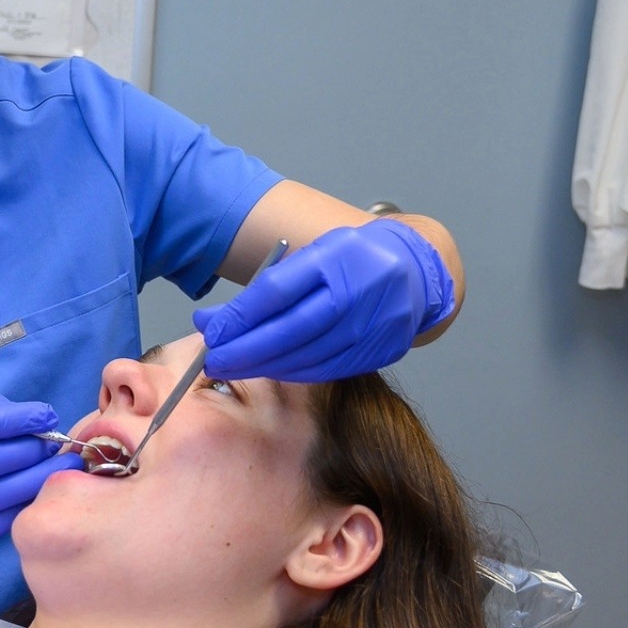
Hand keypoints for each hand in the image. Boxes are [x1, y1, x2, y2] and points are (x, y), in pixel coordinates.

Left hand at [192, 220, 455, 382]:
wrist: (417, 271)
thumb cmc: (354, 259)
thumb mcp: (312, 255)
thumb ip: (264, 286)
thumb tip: (211, 322)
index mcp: (336, 256)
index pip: (277, 290)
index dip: (240, 316)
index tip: (210, 331)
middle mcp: (358, 291)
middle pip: (291, 329)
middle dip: (246, 350)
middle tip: (213, 360)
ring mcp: (374, 325)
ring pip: (308, 355)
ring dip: (265, 366)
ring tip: (234, 368)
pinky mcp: (382, 351)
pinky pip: (328, 369)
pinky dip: (294, 372)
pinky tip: (271, 370)